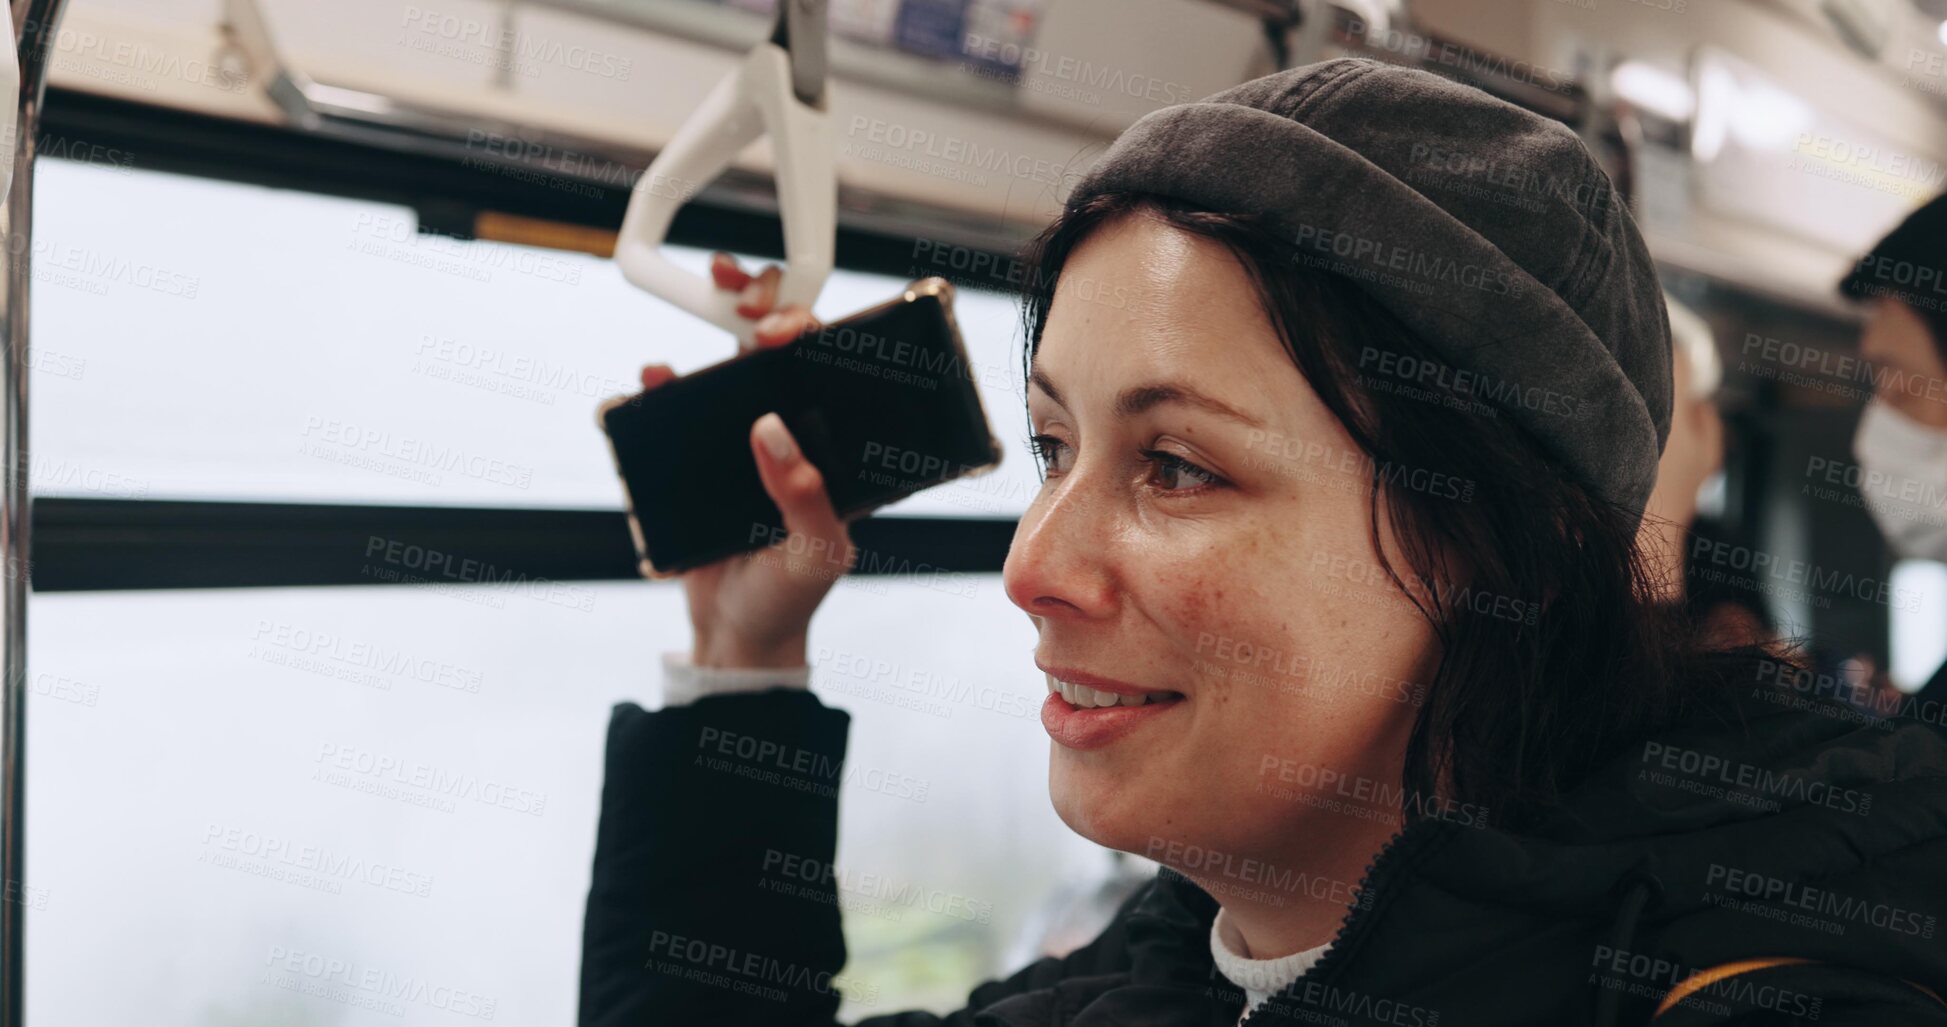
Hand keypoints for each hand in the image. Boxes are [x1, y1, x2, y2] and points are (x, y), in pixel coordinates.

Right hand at [638, 253, 856, 668]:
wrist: (736, 633)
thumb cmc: (793, 595)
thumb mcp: (817, 552)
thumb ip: (804, 496)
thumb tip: (770, 429)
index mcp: (834, 449)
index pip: (832, 369)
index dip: (812, 330)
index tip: (784, 327)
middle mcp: (792, 432)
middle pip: (781, 348)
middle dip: (766, 304)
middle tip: (744, 297)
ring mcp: (742, 440)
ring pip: (730, 362)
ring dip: (717, 321)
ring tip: (707, 295)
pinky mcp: (697, 455)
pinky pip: (677, 408)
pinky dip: (663, 384)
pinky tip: (655, 377)